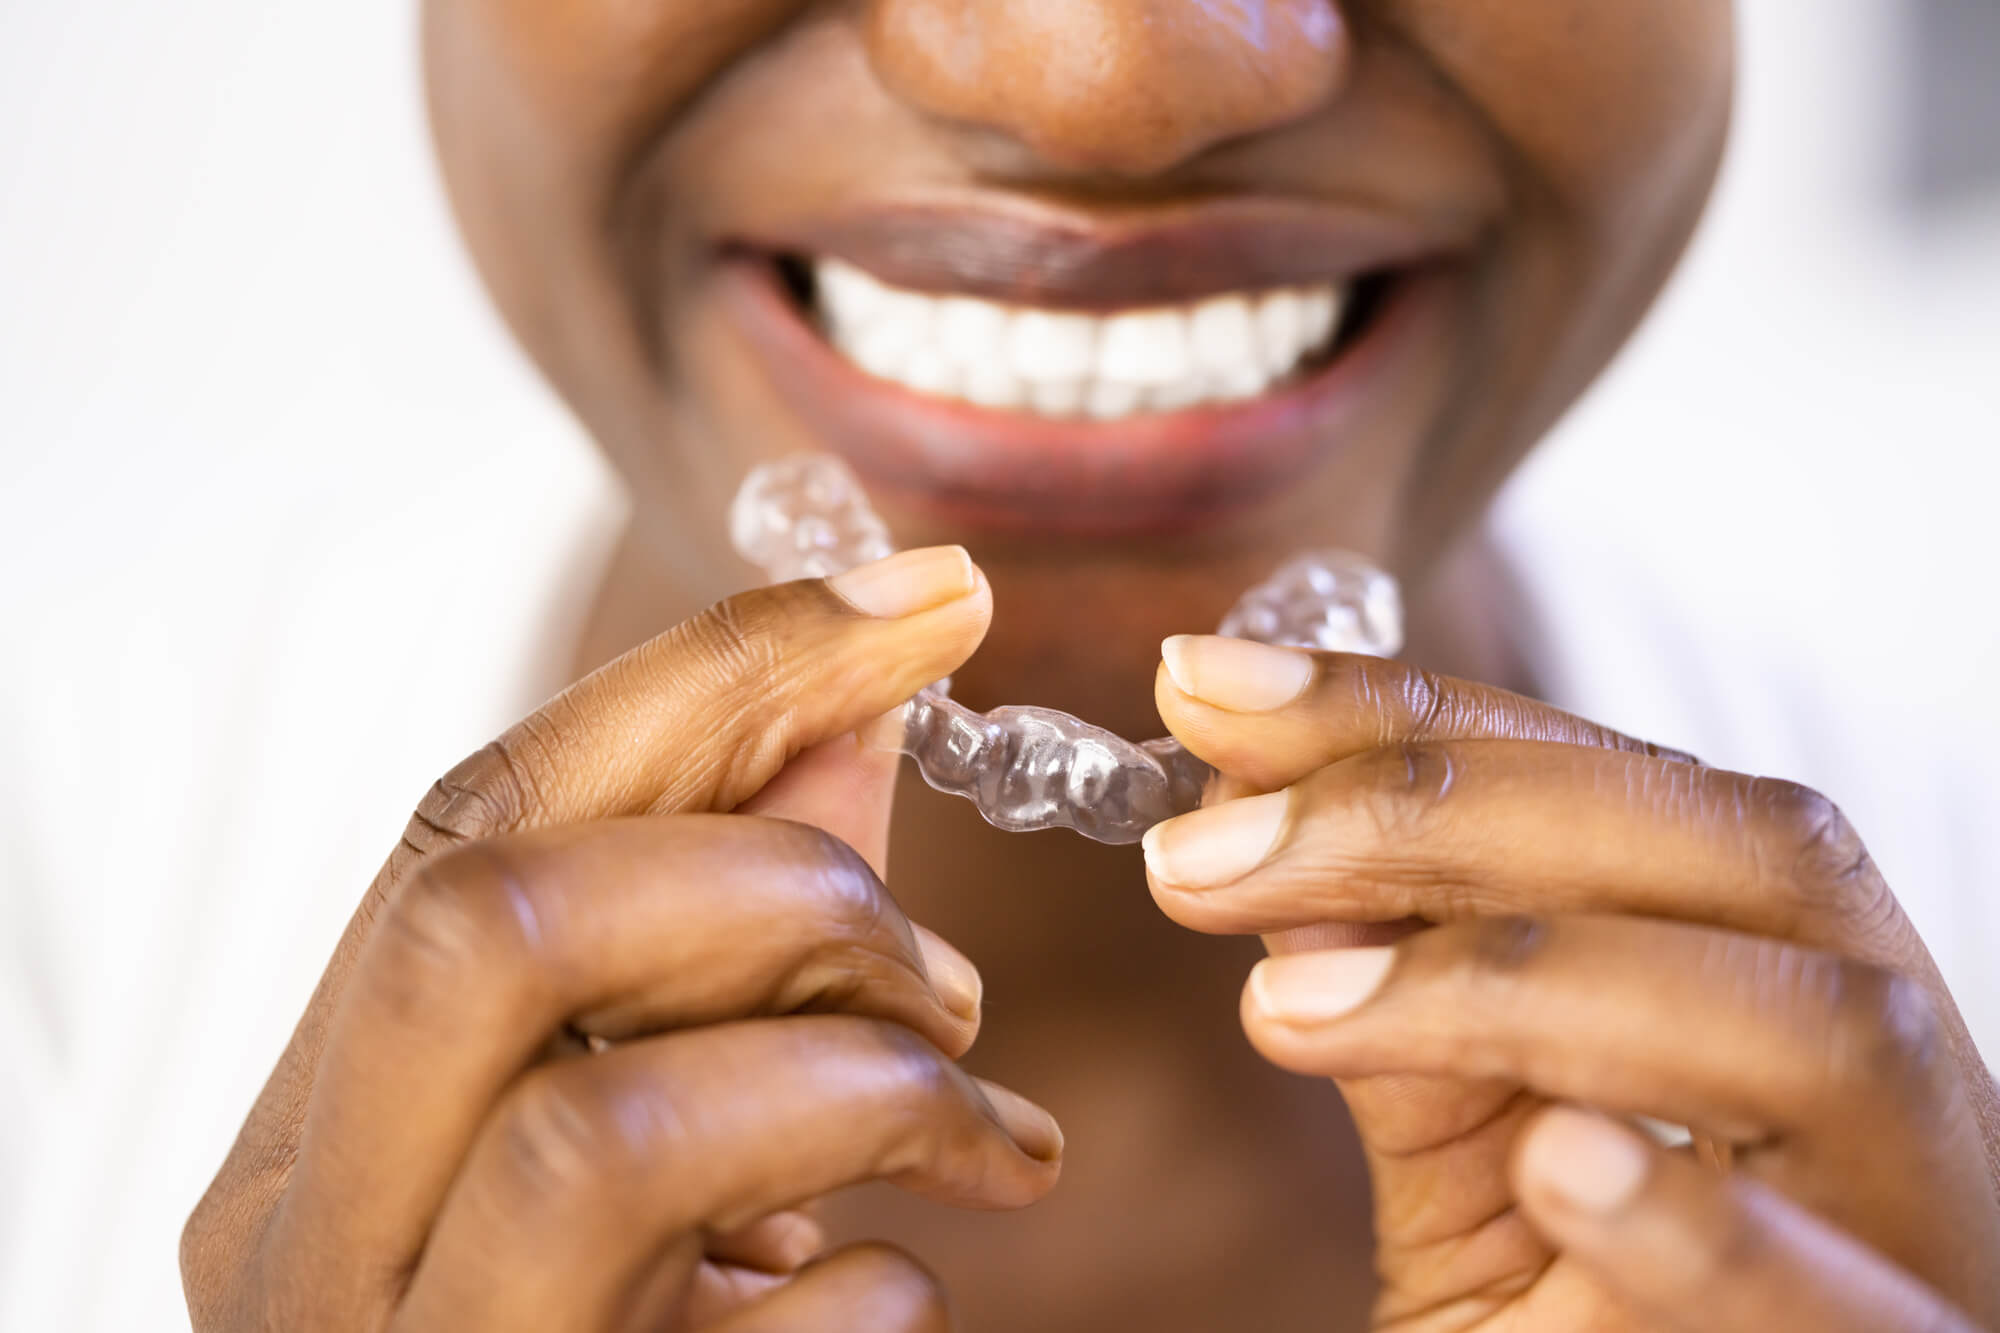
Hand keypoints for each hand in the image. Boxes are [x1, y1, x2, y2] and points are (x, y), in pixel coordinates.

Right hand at [182, 547, 1061, 1332]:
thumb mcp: (639, 1114)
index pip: (484, 809)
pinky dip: (875, 1295)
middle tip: (945, 965)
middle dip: (771, 882)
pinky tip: (903, 1293)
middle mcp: (316, 1246)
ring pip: (609, 1131)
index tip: (931, 593)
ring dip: (852, 1075)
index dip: (724, 673)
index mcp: (328, 1118)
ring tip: (974, 1122)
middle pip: (487, 917)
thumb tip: (850, 717)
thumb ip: (721, 928)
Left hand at [1146, 635, 1999, 1330]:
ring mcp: (1926, 1230)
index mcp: (1791, 991)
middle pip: (1747, 855)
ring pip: (1820, 1035)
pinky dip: (1698, 1225)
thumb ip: (1406, 1033)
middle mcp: (1893, 1085)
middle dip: (1450, 812)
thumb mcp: (1472, 1180)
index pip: (1631, 792)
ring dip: (1528, 981)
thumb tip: (1258, 842)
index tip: (1207, 691)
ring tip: (1286, 1008)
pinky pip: (1843, 1305)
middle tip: (1203, 855)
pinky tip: (1555, 1166)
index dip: (1416, 722)